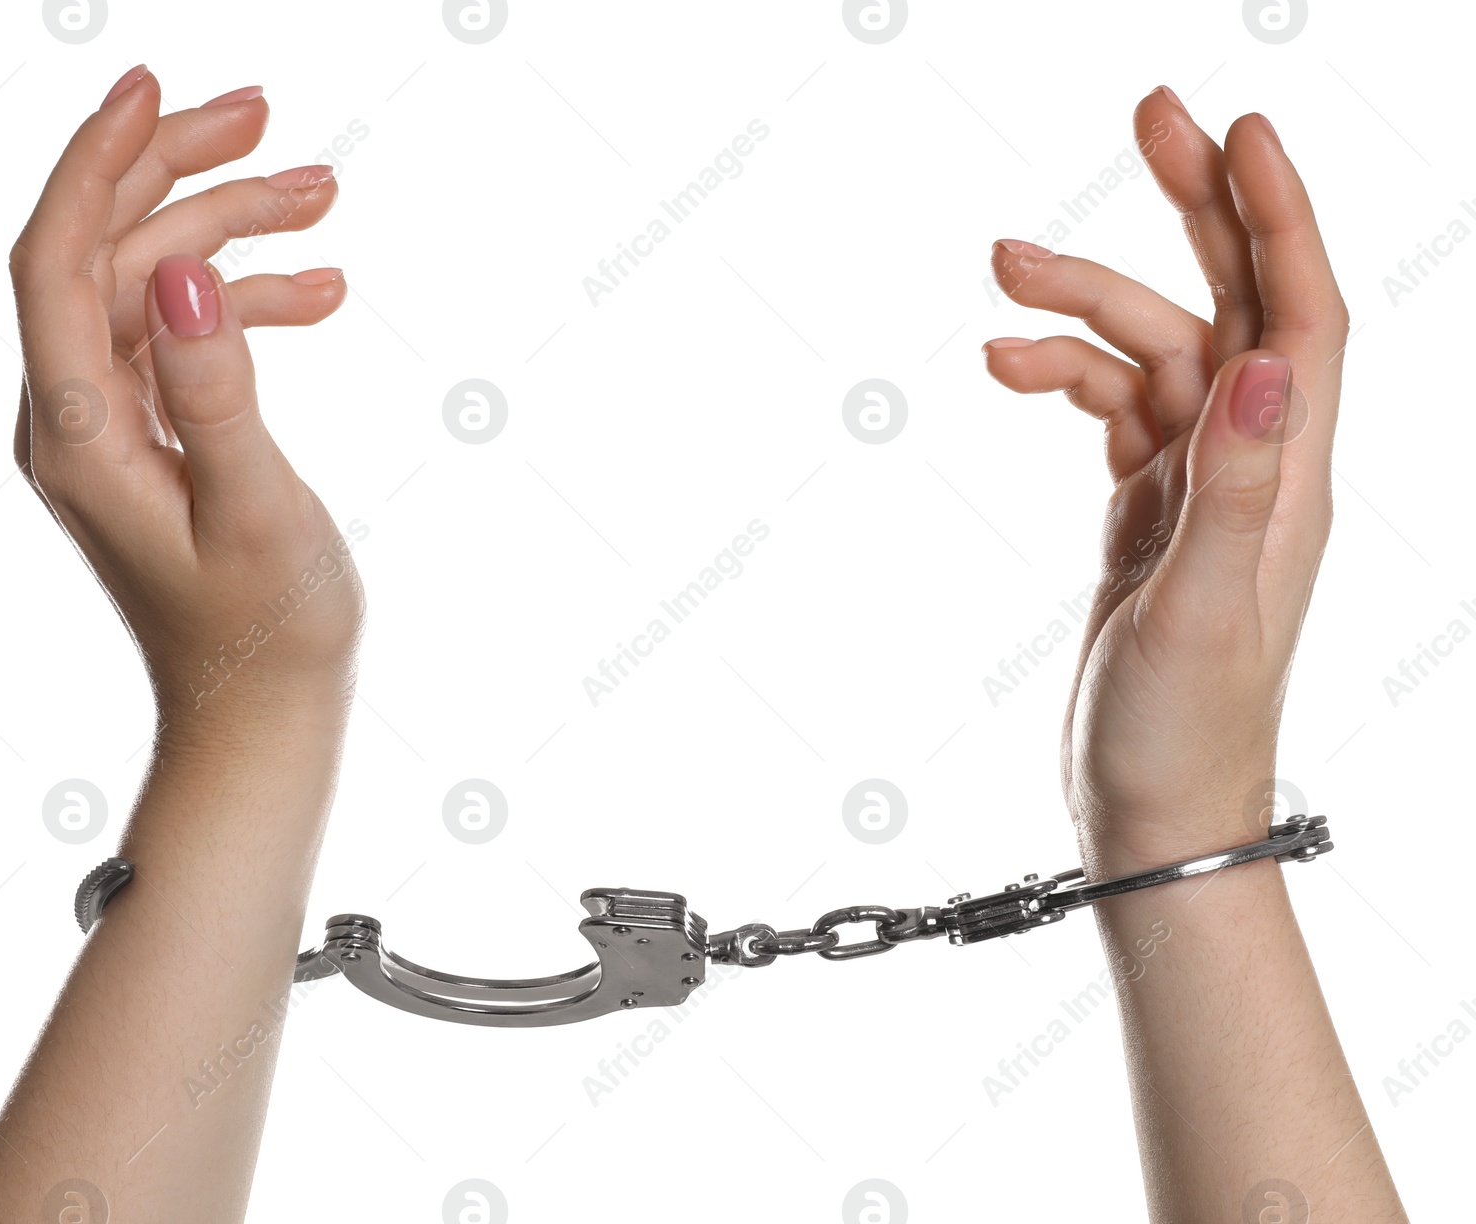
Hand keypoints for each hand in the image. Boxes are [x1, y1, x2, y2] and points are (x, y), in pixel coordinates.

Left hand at [9, 67, 362, 732]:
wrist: (257, 714)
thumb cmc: (265, 636)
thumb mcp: (257, 513)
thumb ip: (216, 393)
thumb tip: (183, 274)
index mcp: (79, 437)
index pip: (57, 260)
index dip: (97, 162)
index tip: (155, 89)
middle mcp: (72, 421)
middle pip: (104, 253)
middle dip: (182, 175)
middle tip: (270, 121)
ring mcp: (106, 428)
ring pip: (148, 287)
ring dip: (230, 233)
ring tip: (324, 201)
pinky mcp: (146, 440)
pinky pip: (180, 338)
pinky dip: (246, 302)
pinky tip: (322, 296)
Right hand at [981, 87, 1347, 874]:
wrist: (1155, 813)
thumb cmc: (1186, 731)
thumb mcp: (1205, 610)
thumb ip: (1235, 487)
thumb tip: (1263, 361)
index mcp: (1285, 479)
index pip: (1299, 316)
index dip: (1278, 215)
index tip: (1235, 128)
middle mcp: (1252, 467)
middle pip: (1235, 303)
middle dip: (1192, 206)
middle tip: (1147, 115)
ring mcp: (1195, 488)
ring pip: (1151, 355)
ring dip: (1081, 308)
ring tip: (1001, 277)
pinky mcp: (1146, 515)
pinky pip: (1112, 413)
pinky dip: (1062, 377)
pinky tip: (1006, 367)